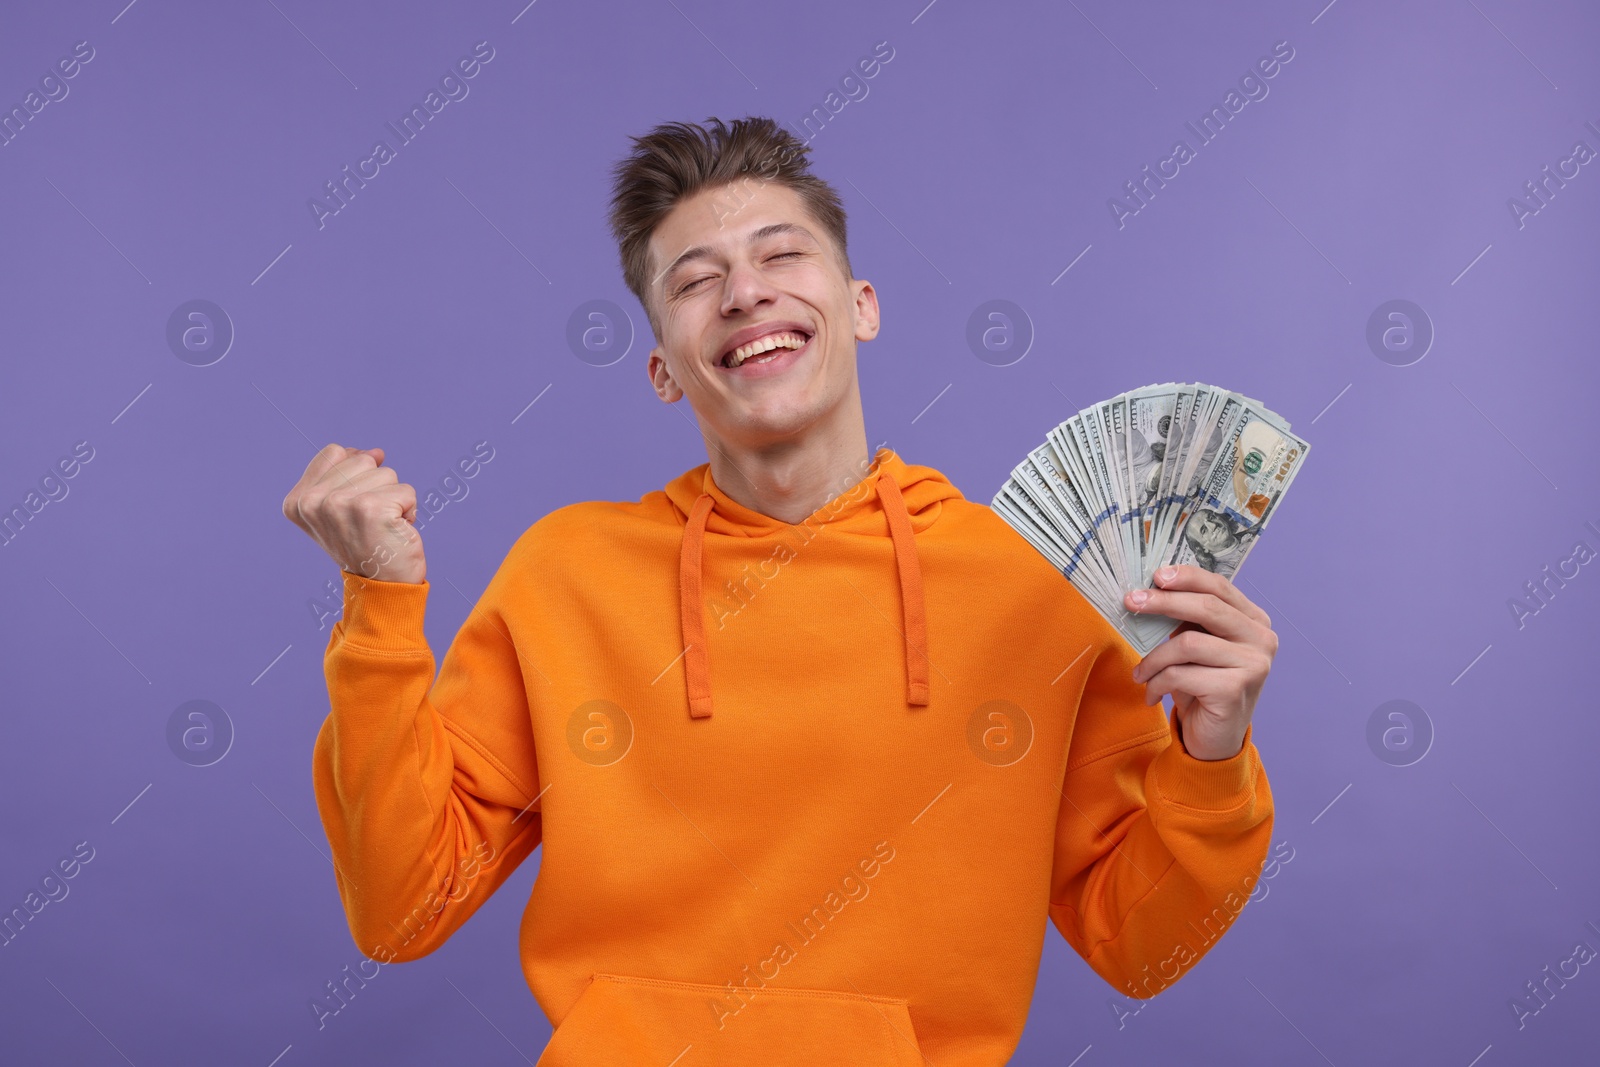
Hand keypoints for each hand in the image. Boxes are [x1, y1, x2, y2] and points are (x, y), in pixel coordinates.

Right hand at [282, 444, 425, 583]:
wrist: (381, 587)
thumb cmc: (365, 546)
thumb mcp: (341, 508)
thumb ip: (347, 473)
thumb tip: (376, 452)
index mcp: (297, 501)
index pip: (336, 452)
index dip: (356, 474)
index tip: (354, 509)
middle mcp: (312, 501)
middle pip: (363, 459)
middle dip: (377, 487)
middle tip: (369, 522)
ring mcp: (339, 504)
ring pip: (387, 473)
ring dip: (393, 500)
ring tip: (381, 528)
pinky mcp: (371, 509)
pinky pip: (406, 491)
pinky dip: (410, 510)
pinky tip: (395, 532)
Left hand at [1122, 564, 1276, 760]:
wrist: (1216, 740)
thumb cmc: (1203, 687)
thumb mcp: (1197, 647)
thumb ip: (1187, 619)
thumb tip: (1149, 590)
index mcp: (1254, 621)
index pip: (1219, 587)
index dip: (1186, 577)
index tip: (1155, 575)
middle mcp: (1261, 639)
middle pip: (1206, 607)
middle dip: (1162, 602)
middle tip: (1130, 602)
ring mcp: (1253, 665)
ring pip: (1187, 643)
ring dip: (1153, 659)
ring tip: (1140, 673)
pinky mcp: (1235, 690)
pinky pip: (1180, 674)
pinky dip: (1157, 683)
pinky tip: (1152, 694)